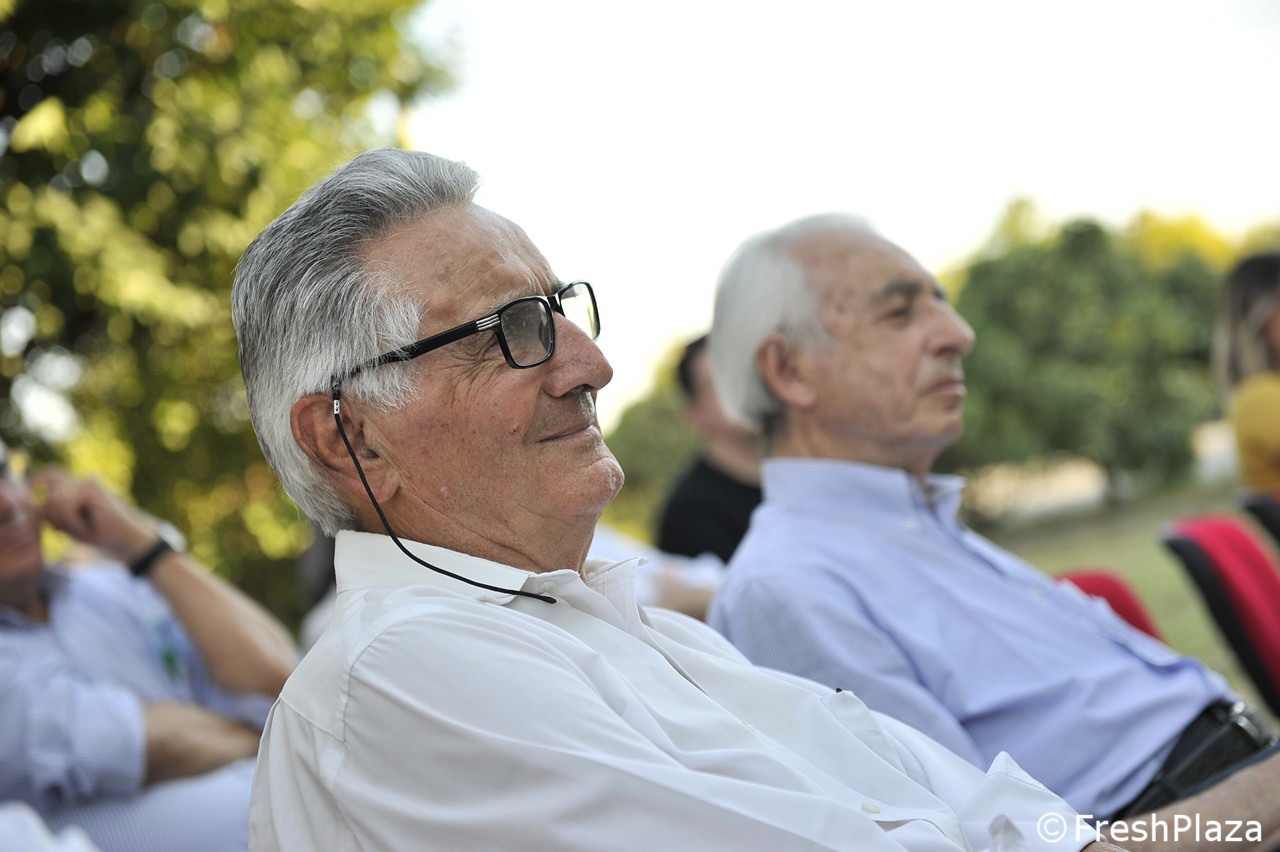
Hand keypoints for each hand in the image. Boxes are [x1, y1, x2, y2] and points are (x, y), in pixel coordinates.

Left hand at [28, 467, 157, 564]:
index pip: (47, 477)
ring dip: (63, 520)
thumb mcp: (67, 524)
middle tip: (62, 526)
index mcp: (77, 486)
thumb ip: (48, 512)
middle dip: (48, 511)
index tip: (29, 500)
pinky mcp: (92, 487)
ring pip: (54, 498)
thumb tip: (25, 503)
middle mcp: (82, 479)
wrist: (129, 541)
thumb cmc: (100, 534)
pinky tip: (86, 526)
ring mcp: (88, 481)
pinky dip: (71, 520)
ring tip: (81, 528)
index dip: (35, 485)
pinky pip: (65, 504)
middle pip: (47, 485)